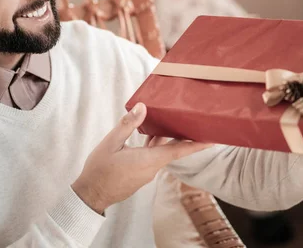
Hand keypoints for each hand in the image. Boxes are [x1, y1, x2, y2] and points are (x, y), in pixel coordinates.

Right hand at [71, 103, 212, 213]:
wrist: (90, 195)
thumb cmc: (99, 169)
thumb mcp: (111, 143)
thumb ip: (128, 125)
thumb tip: (143, 107)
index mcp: (148, 160)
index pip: (178, 151)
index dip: (197, 145)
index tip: (213, 140)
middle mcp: (151, 169)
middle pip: (172, 151)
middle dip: (184, 138)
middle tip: (195, 124)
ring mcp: (145, 174)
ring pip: (160, 154)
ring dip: (166, 141)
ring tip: (171, 123)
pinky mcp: (139, 176)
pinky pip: (151, 159)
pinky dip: (155, 147)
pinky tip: (149, 136)